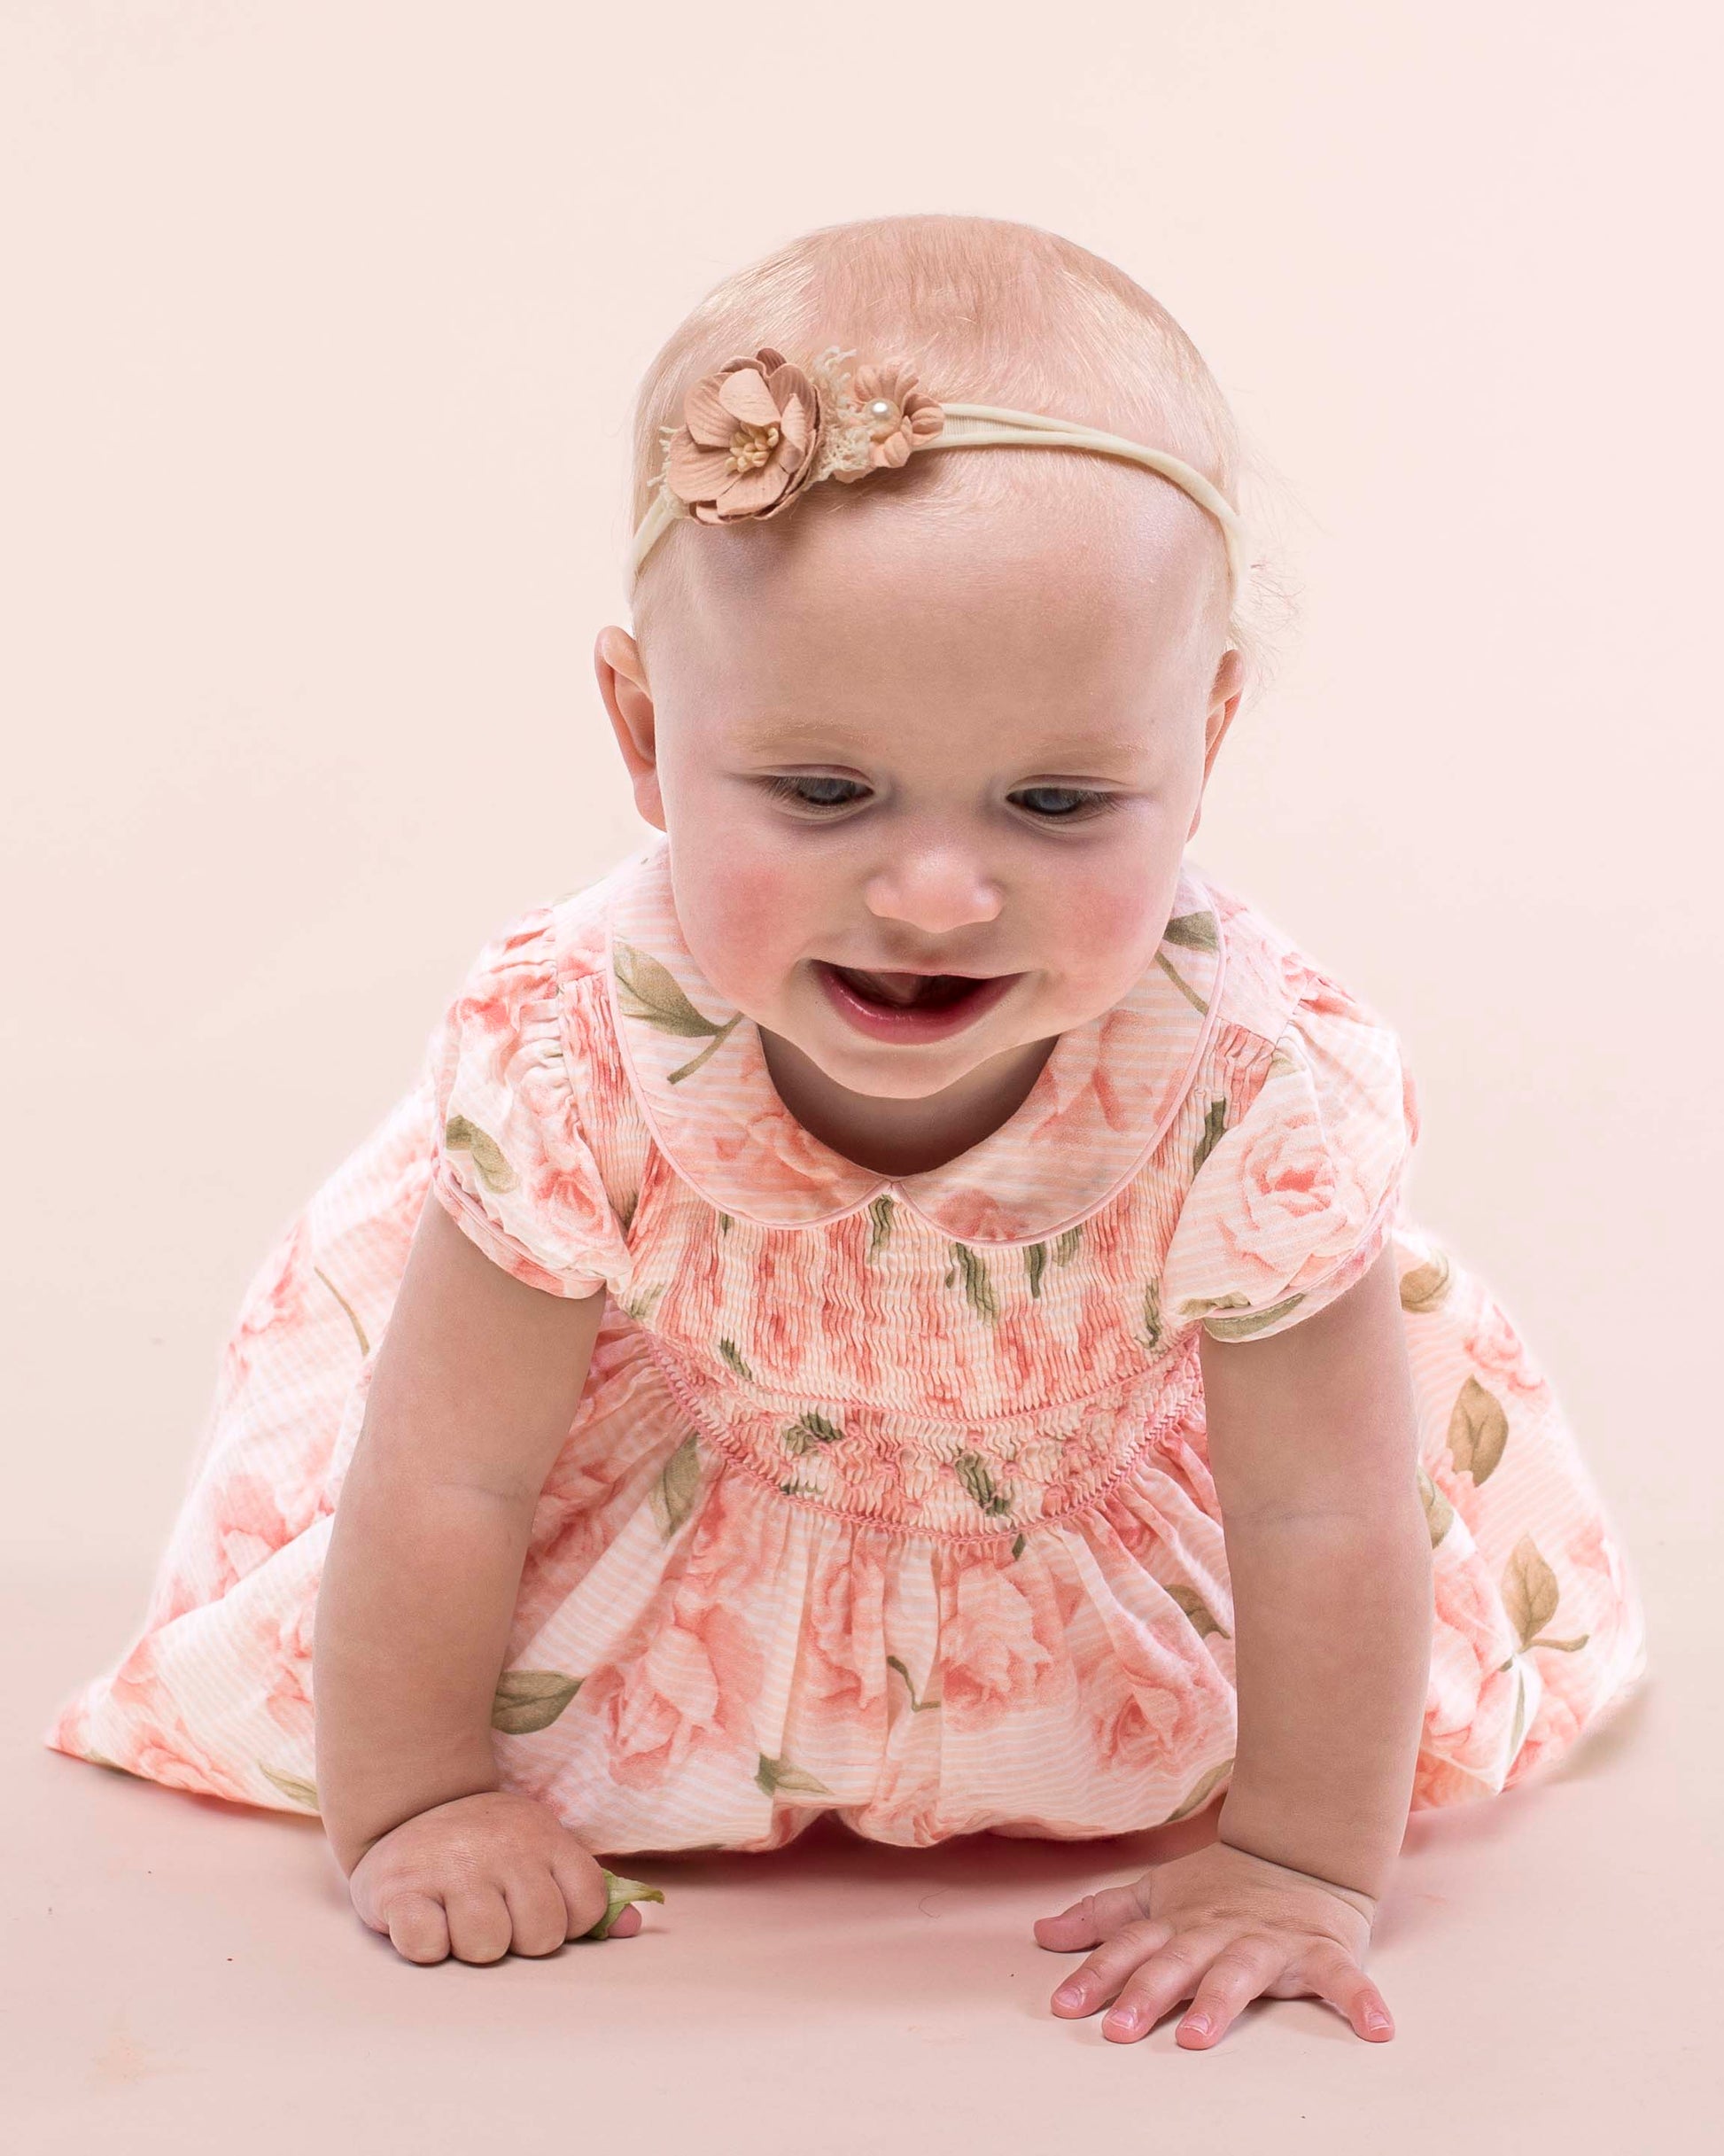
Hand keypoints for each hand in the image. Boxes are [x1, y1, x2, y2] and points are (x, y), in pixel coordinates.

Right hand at [347, 1789, 658, 1964]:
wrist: (407, 1806)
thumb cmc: (484, 1847)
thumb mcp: (541, 1851)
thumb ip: (586, 1890)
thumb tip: (634, 1926)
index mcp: (543, 1837)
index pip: (587, 1906)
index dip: (568, 1923)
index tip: (537, 1908)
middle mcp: (502, 1847)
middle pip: (541, 1935)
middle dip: (518, 1940)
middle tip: (494, 1913)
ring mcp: (450, 1866)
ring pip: (486, 1948)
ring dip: (470, 1945)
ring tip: (457, 1915)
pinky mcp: (400, 1889)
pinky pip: (428, 1947)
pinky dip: (426, 1944)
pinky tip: (425, 1917)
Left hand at [1034, 1838, 1391, 2047]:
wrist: (1302, 1850)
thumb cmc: (1221, 1886)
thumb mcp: (1156, 1894)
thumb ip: (1101, 1917)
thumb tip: (1040, 1933)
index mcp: (1178, 1923)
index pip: (1129, 1947)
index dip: (1096, 1974)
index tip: (1063, 2006)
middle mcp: (1217, 1933)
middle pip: (1176, 1962)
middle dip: (1145, 1993)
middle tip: (1117, 2029)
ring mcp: (1269, 1942)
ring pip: (1240, 1972)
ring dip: (1219, 2003)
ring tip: (1196, 2037)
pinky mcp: (1321, 1951)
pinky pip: (1342, 1979)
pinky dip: (1361, 2001)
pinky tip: (1376, 2030)